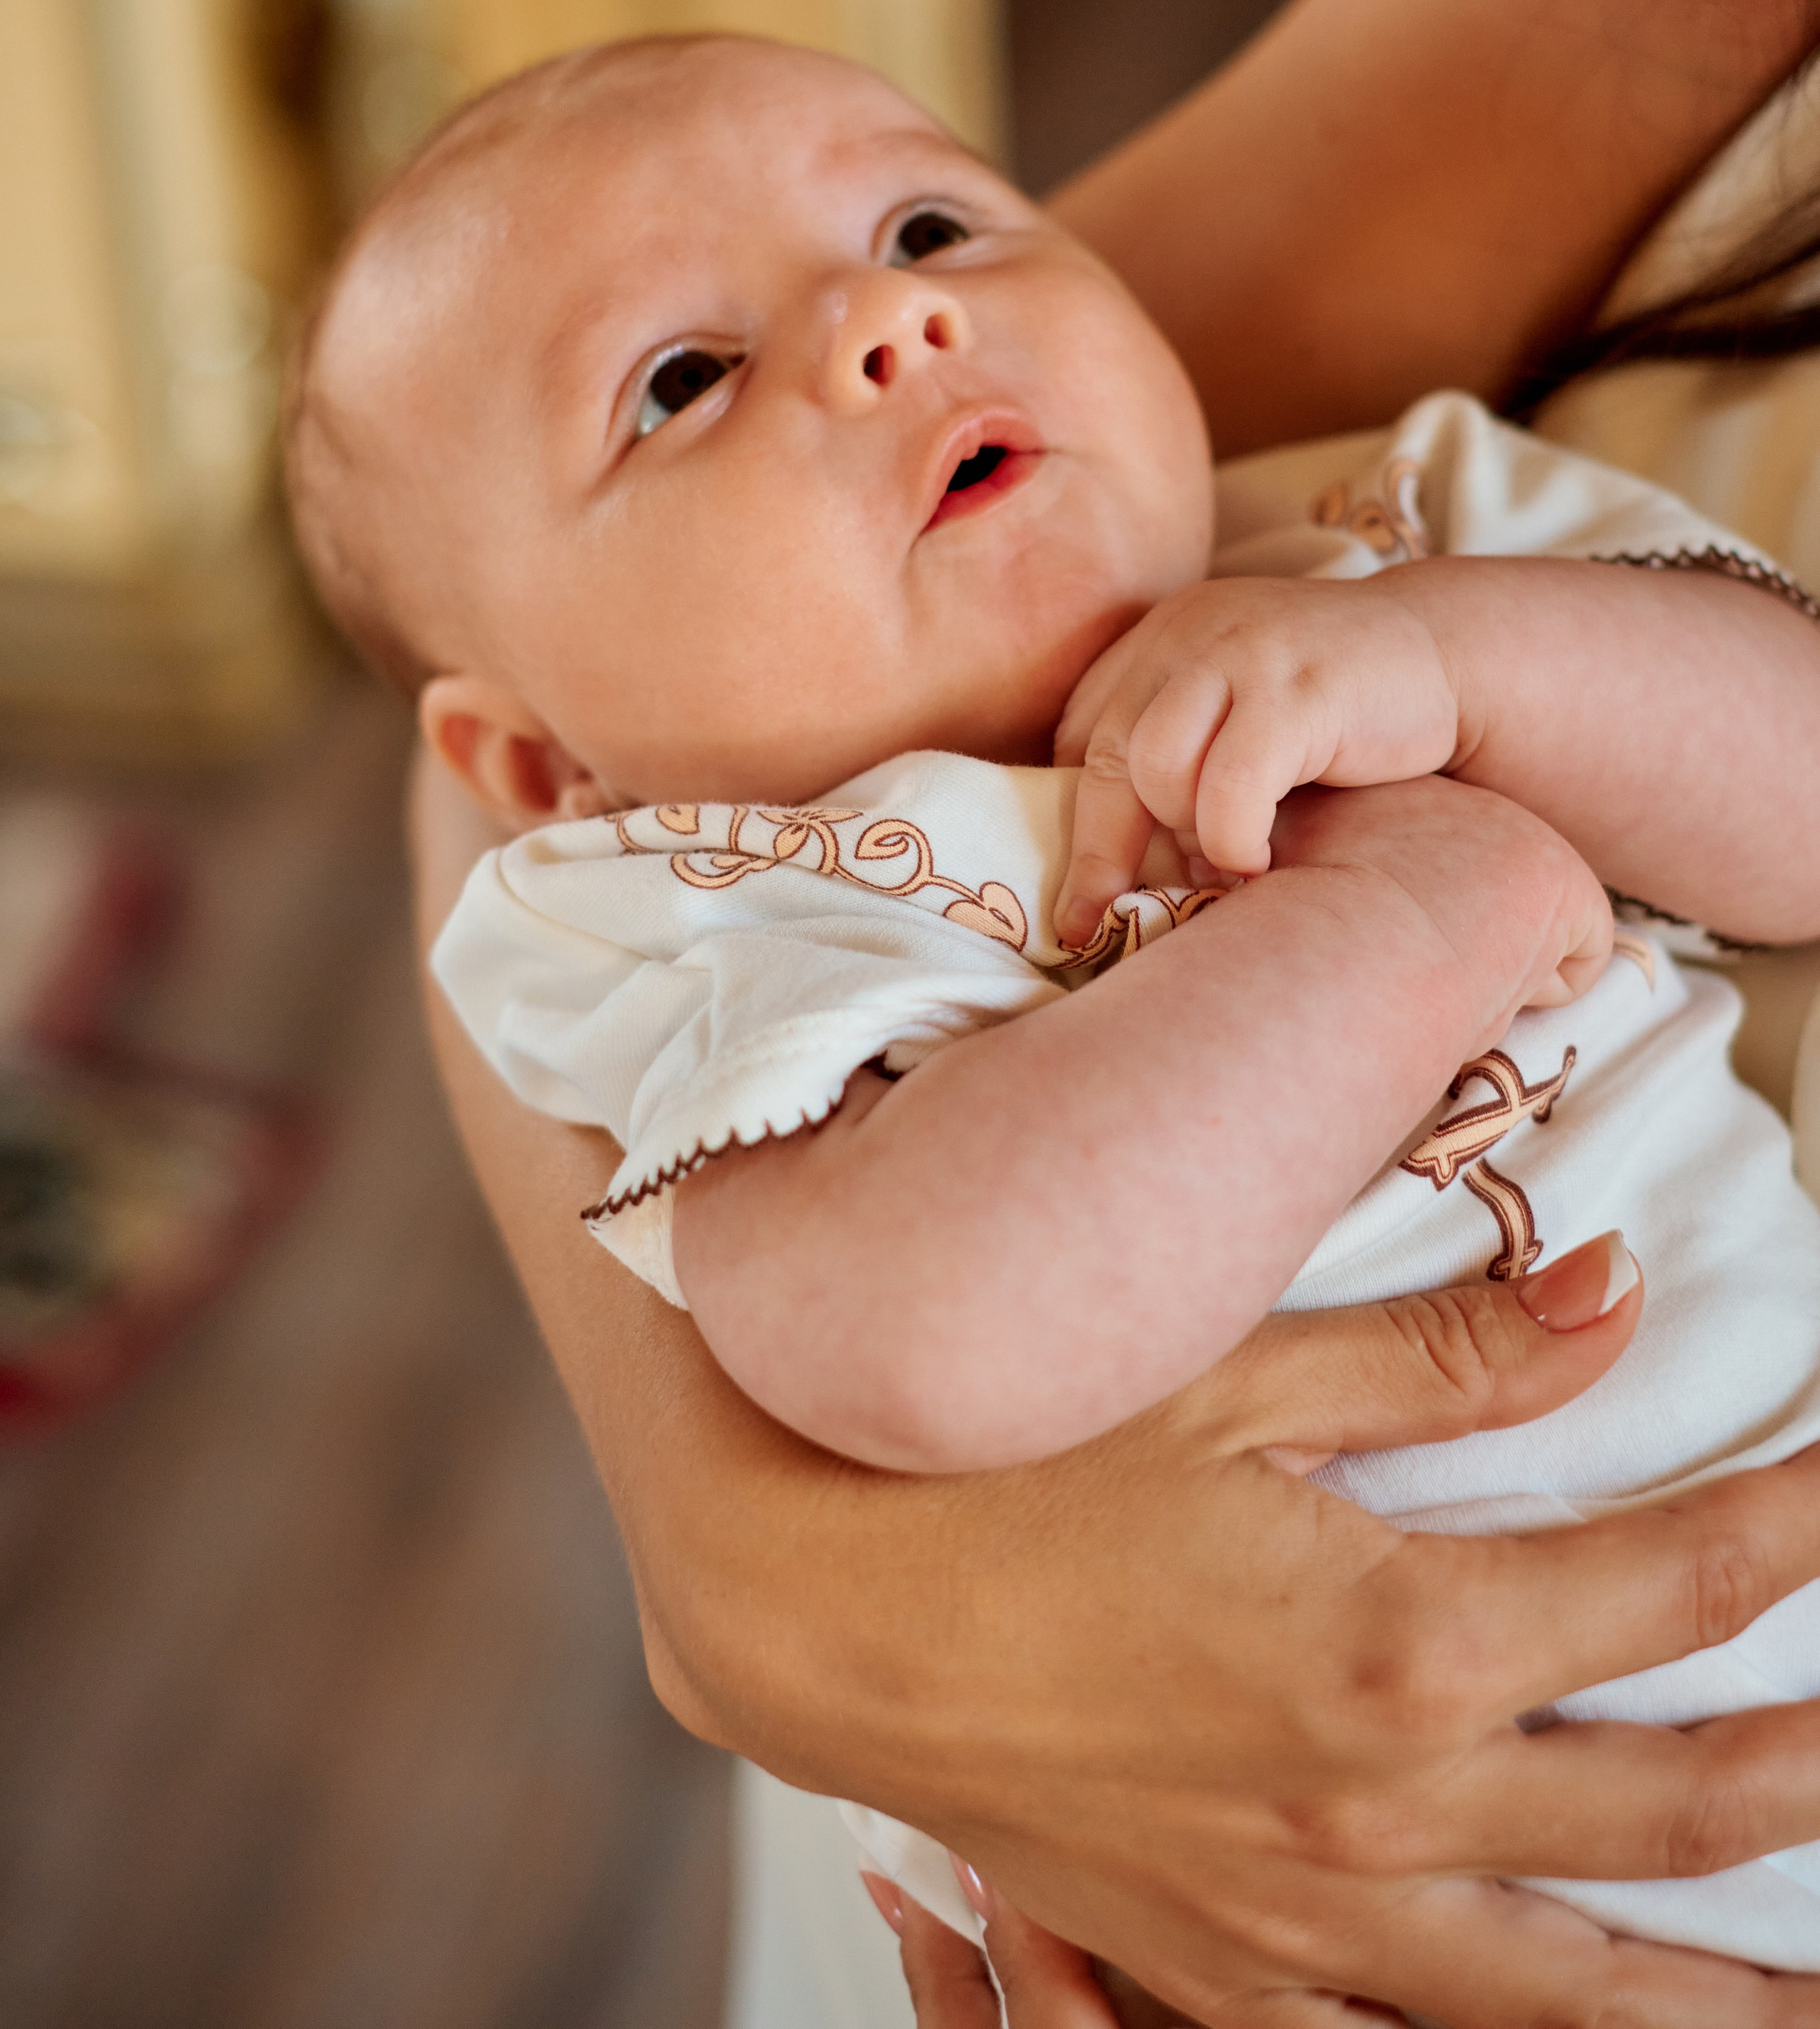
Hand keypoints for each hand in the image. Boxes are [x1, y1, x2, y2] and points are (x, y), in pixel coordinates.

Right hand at [412, 749, 1819, 2028]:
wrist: (812, 1611)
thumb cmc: (1006, 1472)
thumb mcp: (1226, 1371)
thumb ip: (1446, 1352)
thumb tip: (1622, 1299)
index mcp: (1395, 1646)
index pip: (1674, 1589)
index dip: (1795, 1529)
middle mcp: (1376, 1813)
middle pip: (1669, 1814)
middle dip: (1808, 1776)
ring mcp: (1301, 1919)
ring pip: (1569, 1998)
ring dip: (1712, 1999)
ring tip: (1810, 1998)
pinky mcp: (1218, 1966)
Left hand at [1055, 573, 1460, 940]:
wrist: (1453, 660)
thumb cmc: (1340, 715)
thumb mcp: (1240, 715)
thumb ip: (1180, 757)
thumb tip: (1109, 870)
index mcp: (1165, 635)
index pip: (1082, 731)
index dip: (1073, 818)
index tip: (1079, 895)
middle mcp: (1192, 631)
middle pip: (1103, 753)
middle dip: (1098, 852)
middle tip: (1095, 920)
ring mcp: (1245, 651)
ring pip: (1155, 766)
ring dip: (1183, 833)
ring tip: (1225, 863)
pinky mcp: (1298, 687)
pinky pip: (1230, 785)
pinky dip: (1233, 838)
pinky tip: (1260, 861)